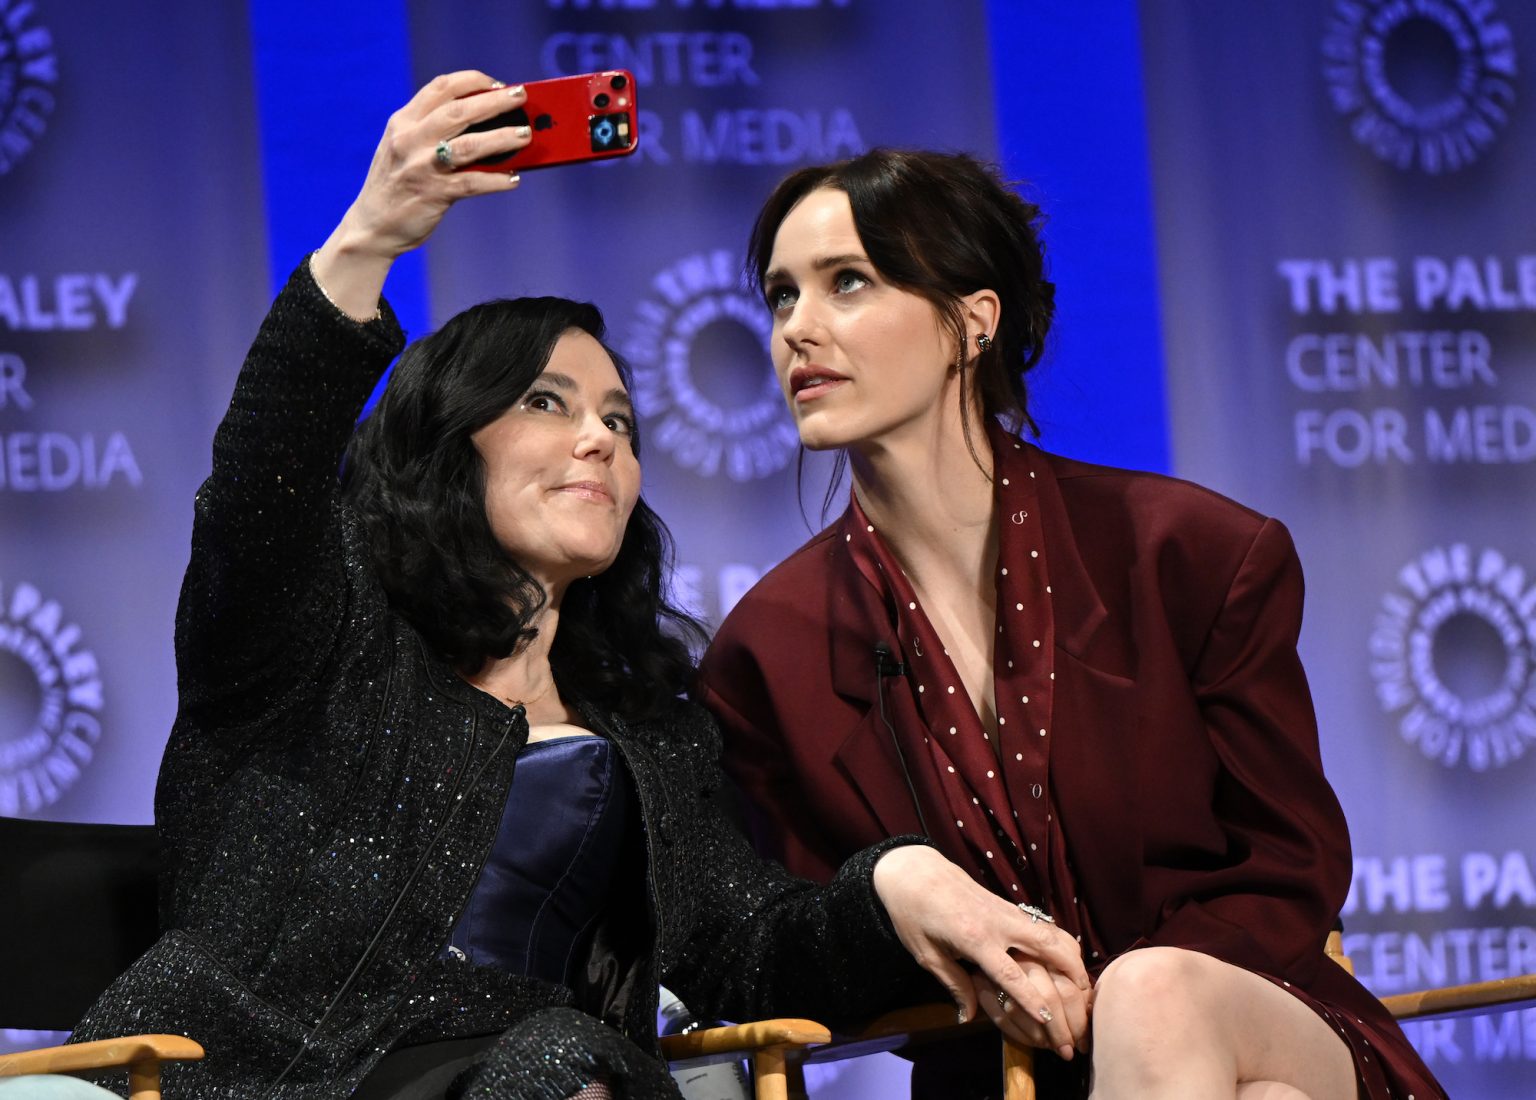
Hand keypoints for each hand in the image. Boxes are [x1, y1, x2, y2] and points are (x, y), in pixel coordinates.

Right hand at [312, 70, 532, 318]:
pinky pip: (472, 183)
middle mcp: (410, 139)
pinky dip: (496, 180)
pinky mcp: (433, 194)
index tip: (496, 84)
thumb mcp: (403, 147)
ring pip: (469, 145)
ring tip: (526, 135)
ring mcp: (421, 167)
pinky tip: (514, 179)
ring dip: (502, 138)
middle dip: (494, 101)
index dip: (472, 81)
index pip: (440, 88)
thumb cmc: (396, 185)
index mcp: (403, 122)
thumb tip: (486, 123)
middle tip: (521, 97)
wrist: (371, 227)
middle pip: (459, 111)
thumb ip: (431, 130)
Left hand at [872, 845, 1091, 1059]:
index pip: (1010, 974)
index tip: (1049, 1020)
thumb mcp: (926, 954)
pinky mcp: (1007, 904)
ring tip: (1084, 980)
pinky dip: (1059, 940)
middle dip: (1070, 972)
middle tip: (1085, 999)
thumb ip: (953, 984)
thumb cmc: (912, 915)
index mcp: (974, 938)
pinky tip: (1066, 956)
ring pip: (1050, 931)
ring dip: (1071, 955)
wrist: (913, 871)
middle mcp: (997, 922)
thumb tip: (968, 1018)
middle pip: (1046, 946)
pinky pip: (1041, 923)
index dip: (1030, 999)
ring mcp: (1005, 910)